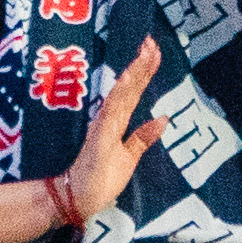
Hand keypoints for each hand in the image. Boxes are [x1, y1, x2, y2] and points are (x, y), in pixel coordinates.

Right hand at [52, 37, 167, 226]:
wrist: (77, 201)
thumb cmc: (100, 181)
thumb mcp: (129, 158)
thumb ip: (142, 138)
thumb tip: (164, 118)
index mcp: (117, 123)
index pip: (134, 93)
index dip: (144, 72)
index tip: (154, 51)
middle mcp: (110, 120)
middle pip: (128, 88)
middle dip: (140, 65)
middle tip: (151, 41)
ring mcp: (103, 127)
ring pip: (121, 95)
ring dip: (133, 74)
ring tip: (145, 53)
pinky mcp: (99, 138)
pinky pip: (112, 112)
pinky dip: (120, 95)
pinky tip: (128, 80)